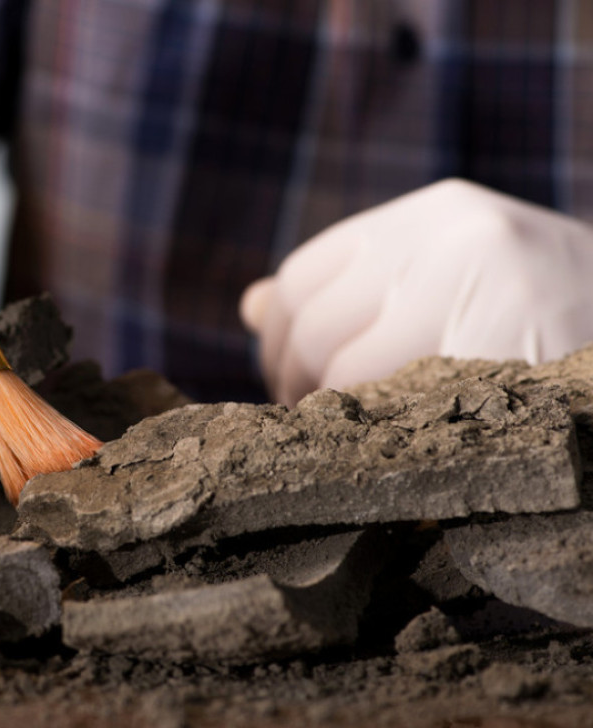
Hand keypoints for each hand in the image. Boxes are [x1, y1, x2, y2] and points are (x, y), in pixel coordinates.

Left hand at [241, 179, 592, 405]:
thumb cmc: (541, 314)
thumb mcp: (448, 278)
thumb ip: (354, 287)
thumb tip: (251, 305)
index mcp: (434, 214)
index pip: (301, 276)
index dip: (277, 338)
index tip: (286, 379)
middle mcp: (453, 238)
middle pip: (313, 326)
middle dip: (294, 384)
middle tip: (309, 421)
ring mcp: (484, 289)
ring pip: (346, 372)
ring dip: (332, 417)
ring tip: (352, 438)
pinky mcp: (509, 349)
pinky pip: (402, 407)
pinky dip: (382, 434)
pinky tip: (396, 448)